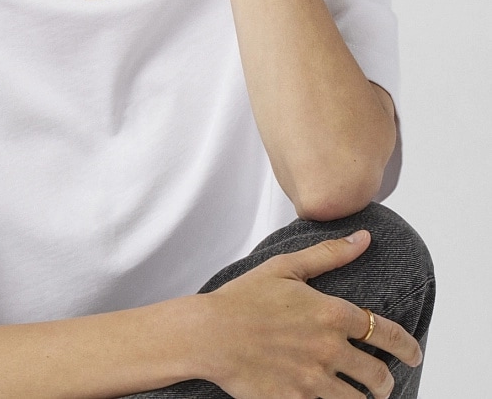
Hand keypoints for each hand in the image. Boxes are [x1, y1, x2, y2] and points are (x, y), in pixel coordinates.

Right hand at [201, 231, 422, 398]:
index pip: (386, 334)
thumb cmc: (243, 298)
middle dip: (385, 382)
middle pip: (379, 376)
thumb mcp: (284, 268)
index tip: (413, 354)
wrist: (209, 334)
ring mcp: (314, 380)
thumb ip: (328, 254)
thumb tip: (363, 239)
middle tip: (381, 383)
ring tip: (360, 397)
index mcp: (331, 314)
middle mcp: (329, 349)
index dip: (408, 347)